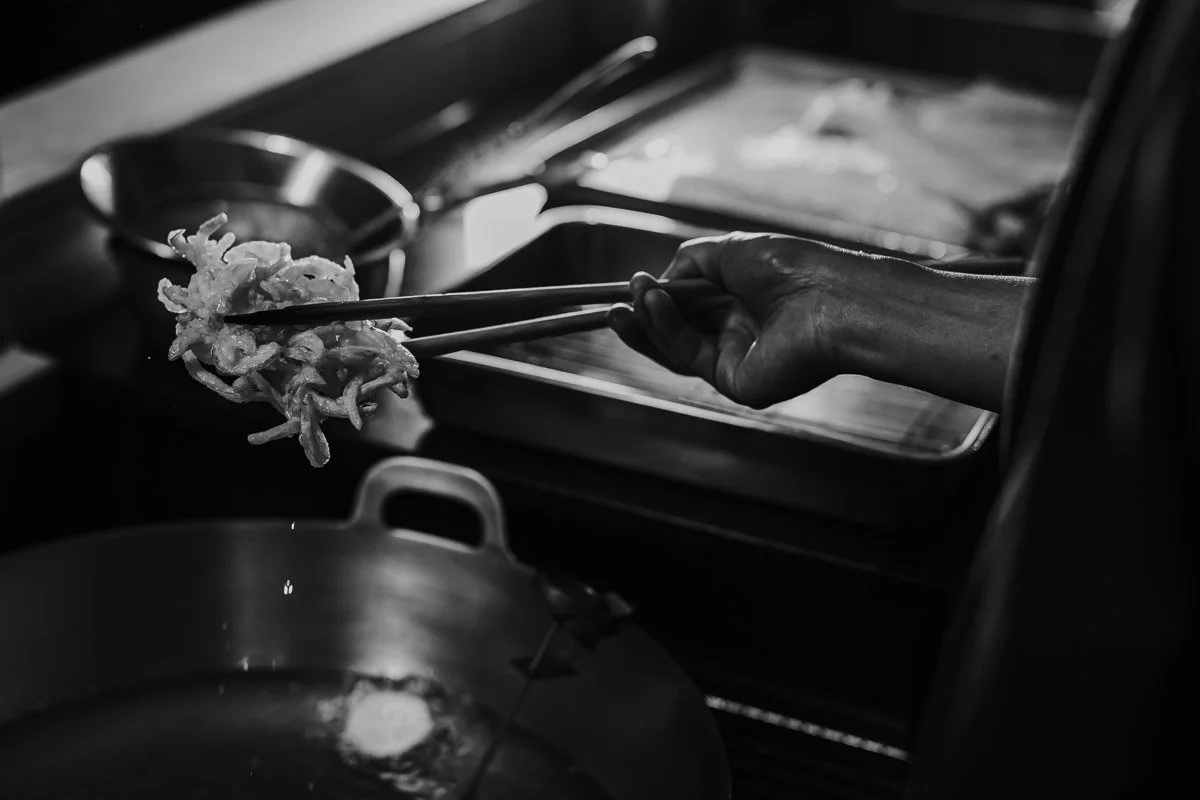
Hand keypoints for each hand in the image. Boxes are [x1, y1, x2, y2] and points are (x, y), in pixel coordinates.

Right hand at [608, 232, 855, 408]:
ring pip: (676, 349)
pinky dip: (667, 330)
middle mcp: (740, 336)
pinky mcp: (735, 383)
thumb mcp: (727, 252)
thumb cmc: (790, 267)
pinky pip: (690, 356)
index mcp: (744, 305)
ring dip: (646, 326)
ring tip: (623, 303)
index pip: (689, 309)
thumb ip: (688, 264)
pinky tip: (652, 304)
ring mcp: (737, 362)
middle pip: (676, 333)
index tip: (630, 287)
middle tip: (611, 304)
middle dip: (642, 319)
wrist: (828, 296)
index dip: (658, 301)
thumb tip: (657, 281)